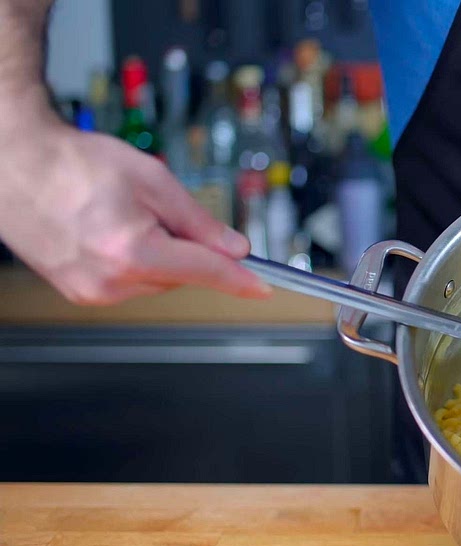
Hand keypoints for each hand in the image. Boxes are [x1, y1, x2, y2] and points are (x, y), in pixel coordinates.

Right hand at [0, 123, 270, 304]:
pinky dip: (134, 260)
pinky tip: (109, 231)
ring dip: (157, 253)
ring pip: (157, 280)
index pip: (204, 271)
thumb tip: (234, 248)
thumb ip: (198, 221)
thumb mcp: (152, 180)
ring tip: (120, 216)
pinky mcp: (80, 293)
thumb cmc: (75, 164)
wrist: (16, 165)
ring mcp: (91, 291)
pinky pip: (130, 282)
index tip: (263, 288)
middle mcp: (110, 280)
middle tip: (154, 211)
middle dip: (184, 246)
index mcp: (131, 251)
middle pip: (181, 275)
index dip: (238, 278)